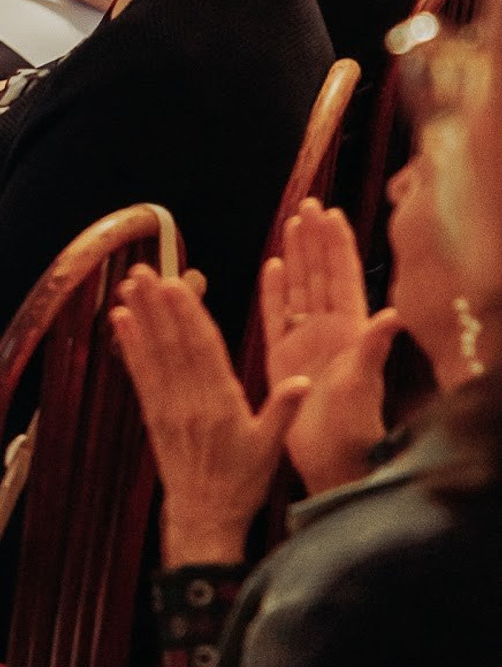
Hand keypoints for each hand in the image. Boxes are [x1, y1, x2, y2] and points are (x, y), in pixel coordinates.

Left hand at [112, 266, 310, 565]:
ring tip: (129, 284)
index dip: (189, 315)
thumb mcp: (271, 447)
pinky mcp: (152, 414)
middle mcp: (192, 401)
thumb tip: (305, 381)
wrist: (205, 515)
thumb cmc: (241, 481)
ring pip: (154, 353)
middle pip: (174, 344)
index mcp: (224, 404)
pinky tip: (120, 320)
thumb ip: (284, 410)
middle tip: (144, 270)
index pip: (205, 350)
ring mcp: (168, 406)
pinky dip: (128, 345)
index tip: (177, 284)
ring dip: (140, 316)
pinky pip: (139, 373)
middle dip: (158, 305)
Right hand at [263, 201, 399, 495]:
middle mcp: (328, 331)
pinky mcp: (283, 356)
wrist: (329, 461)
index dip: (337, 244)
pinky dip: (273, 290)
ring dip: (294, 256)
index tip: (331, 212)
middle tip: (307, 205)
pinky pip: (276, 315)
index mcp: (348, 332)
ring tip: (290, 225)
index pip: (342, 277)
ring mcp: (305, 342)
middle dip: (314, 239)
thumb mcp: (364, 384)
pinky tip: (270, 267)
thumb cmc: (352, 429)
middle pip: (319, 274)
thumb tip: (395, 314)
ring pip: (298, 288)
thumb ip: (374, 346)